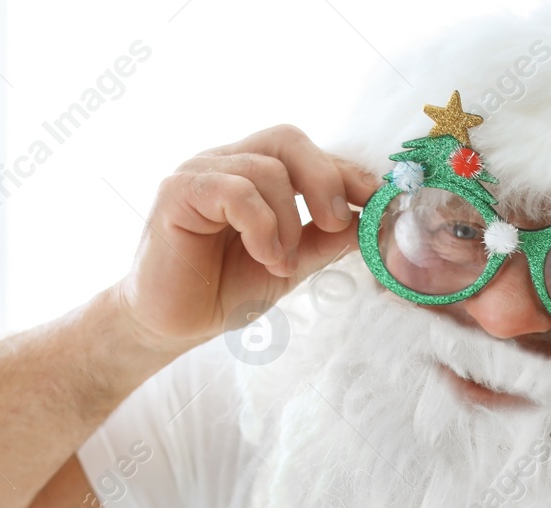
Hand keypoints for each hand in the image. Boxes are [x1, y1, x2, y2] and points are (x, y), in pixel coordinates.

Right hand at [111, 125, 381, 353]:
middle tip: (337, 224)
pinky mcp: (176, 193)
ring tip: (282, 262)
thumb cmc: (225, 290)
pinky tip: (264, 256)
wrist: (173, 325)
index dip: (346, 171)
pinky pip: (233, 190)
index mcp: (254, 173)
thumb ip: (323, 241)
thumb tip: (367, 221)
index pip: (307, 152)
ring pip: (265, 168)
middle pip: (287, 139)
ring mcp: (199, 173)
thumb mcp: (289, 264)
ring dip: (288, 222)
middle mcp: (227, 163)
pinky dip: (261, 225)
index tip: (377, 200)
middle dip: (325, 179)